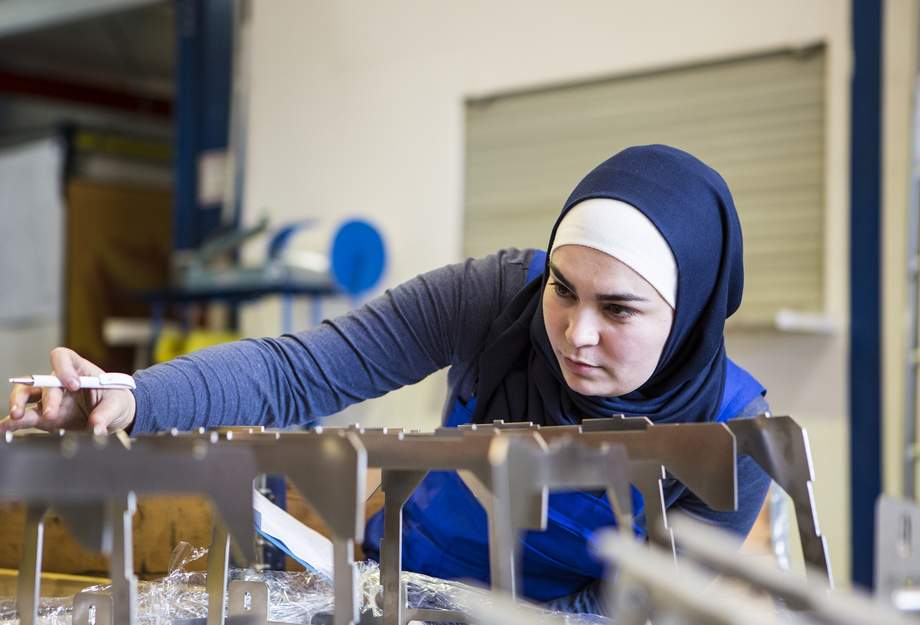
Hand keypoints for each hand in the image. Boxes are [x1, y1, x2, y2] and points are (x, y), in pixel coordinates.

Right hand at [4, 348, 135, 433]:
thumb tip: (97, 427)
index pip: (63, 357)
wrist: (113, 416)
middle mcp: (59, 381)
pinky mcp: (45, 416)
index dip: (64, 368)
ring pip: (27, 394)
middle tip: (51, 413)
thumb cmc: (116, 401)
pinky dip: (13, 423)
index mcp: (79, 369)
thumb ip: (106, 414)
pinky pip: (26, 416)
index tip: (73, 385)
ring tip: (16, 416)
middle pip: (44, 381)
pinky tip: (3, 428)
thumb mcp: (118, 404)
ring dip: (20, 404)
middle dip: (47, 397)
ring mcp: (50, 398)